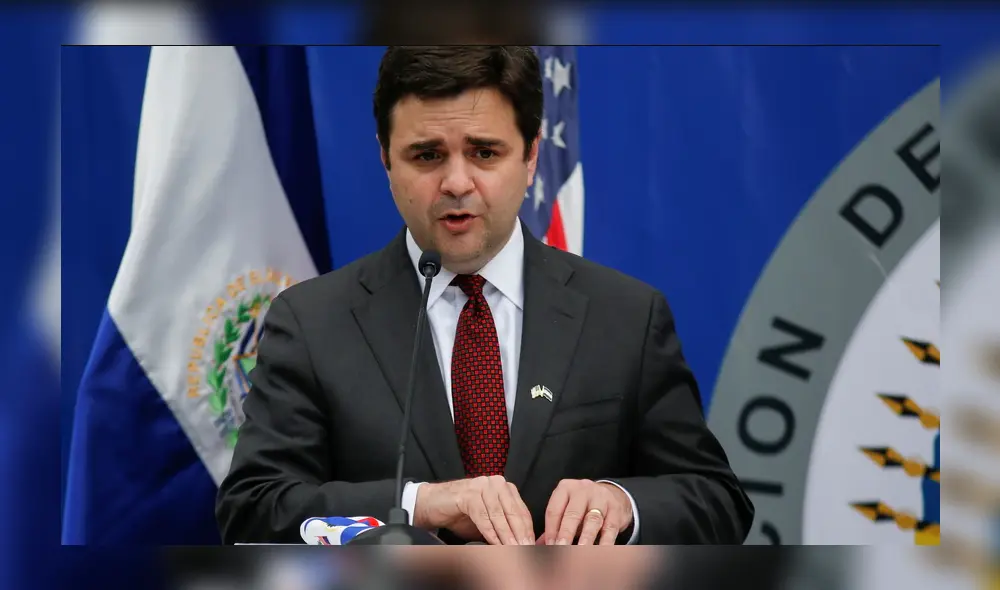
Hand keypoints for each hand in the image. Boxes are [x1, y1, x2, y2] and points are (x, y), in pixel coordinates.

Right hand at [413, 475, 534, 544]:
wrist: (434, 504)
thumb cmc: (462, 513)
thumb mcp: (489, 520)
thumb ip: (504, 527)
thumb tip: (521, 545)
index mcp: (505, 488)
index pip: (522, 511)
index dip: (528, 530)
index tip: (532, 545)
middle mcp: (496, 483)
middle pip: (513, 512)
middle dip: (520, 534)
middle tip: (526, 550)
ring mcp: (482, 486)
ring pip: (499, 515)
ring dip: (507, 536)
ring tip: (513, 550)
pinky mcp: (469, 494)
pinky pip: (483, 516)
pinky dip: (490, 532)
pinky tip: (496, 544)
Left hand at [541, 479, 632, 544]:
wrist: (612, 495)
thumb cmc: (582, 506)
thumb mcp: (566, 509)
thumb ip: (554, 526)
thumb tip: (539, 546)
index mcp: (565, 488)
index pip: (554, 510)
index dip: (550, 530)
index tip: (549, 547)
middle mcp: (583, 490)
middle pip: (572, 513)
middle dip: (566, 534)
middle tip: (561, 549)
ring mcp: (601, 498)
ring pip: (592, 520)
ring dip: (586, 539)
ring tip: (580, 553)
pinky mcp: (616, 509)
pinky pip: (610, 528)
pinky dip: (605, 542)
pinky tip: (601, 553)